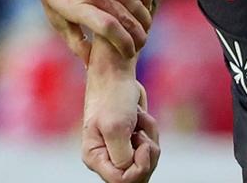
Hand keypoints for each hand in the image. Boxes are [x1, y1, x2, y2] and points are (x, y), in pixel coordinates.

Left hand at [26, 0, 154, 60]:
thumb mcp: (54, 14)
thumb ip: (74, 40)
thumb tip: (90, 64)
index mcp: (77, 5)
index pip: (109, 29)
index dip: (124, 44)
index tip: (129, 53)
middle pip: (126, 18)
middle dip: (138, 36)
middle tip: (141, 43)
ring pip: (135, 2)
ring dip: (144, 18)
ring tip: (144, 27)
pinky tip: (146, 4)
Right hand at [81, 52, 159, 182]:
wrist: (116, 74)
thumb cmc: (111, 97)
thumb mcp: (116, 128)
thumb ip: (123, 157)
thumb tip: (134, 171)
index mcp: (95, 158)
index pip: (121, 181)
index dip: (138, 168)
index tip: (143, 145)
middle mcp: (106, 158)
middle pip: (137, 176)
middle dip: (146, 153)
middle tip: (141, 132)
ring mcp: (120, 150)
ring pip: (147, 162)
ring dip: (150, 138)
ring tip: (139, 119)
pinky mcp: (131, 141)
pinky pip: (150, 149)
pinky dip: (151, 132)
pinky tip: (141, 118)